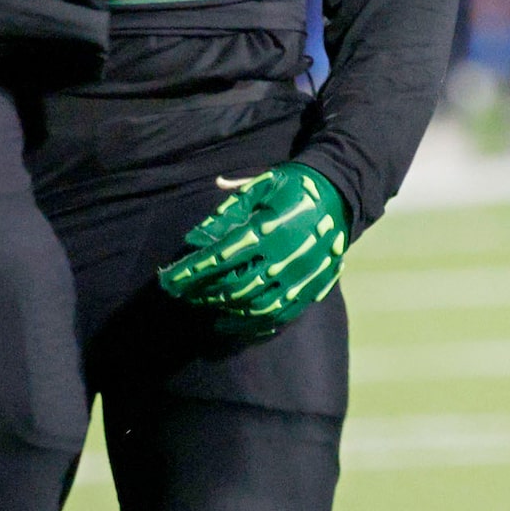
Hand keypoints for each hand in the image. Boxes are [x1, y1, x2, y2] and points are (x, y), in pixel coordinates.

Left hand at [156, 162, 351, 339]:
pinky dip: (251, 323)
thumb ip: (226, 213)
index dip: (190, 272)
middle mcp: (283, 258)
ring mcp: (299, 277)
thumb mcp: (258, 187)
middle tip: (183, 294)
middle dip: (202, 292)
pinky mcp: (311, 289)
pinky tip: (231, 323)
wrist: (340, 194)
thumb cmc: (292, 187)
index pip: (219, 259)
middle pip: (233, 286)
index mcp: (267, 229)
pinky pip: (277, 315)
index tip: (168, 282)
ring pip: (254, 306)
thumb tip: (194, 239)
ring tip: (204, 307)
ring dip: (224, 310)